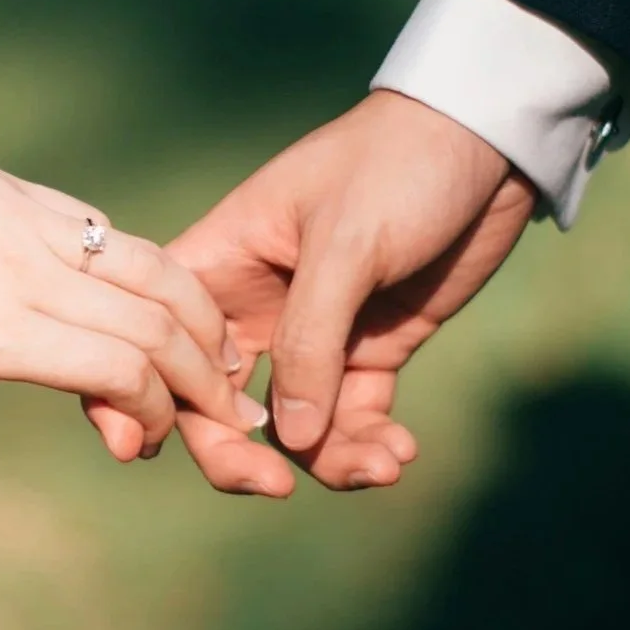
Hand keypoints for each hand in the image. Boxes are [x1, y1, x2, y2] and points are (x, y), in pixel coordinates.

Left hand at [0, 153, 265, 525]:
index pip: (119, 368)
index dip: (155, 413)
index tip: (142, 443)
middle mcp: (26, 271)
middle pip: (158, 324)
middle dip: (207, 378)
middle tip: (229, 417)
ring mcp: (30, 223)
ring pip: (154, 269)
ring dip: (202, 318)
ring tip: (224, 357)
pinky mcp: (22, 192)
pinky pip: (113, 234)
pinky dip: (159, 272)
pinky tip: (165, 300)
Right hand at [88, 93, 535, 494]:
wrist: (486, 142)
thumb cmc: (397, 165)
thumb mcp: (345, 243)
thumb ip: (310, 339)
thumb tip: (289, 440)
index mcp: (220, 263)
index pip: (159, 339)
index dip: (143, 396)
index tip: (148, 449)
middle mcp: (254, 307)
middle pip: (215, 403)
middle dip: (239, 453)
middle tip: (276, 487)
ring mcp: (314, 334)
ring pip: (292, 425)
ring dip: (328, 458)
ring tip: (382, 465)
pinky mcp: (370, 348)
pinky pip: (353, 418)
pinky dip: (369, 444)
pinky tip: (401, 453)